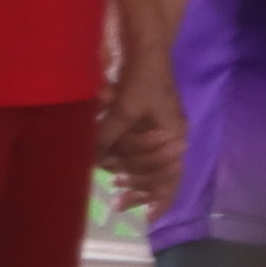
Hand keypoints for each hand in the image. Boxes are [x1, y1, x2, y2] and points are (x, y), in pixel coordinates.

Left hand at [98, 71, 185, 214]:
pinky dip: (128, 163)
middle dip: (139, 190)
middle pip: (158, 175)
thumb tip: (92, 162)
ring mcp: (159, 130)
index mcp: (173, 136)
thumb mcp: (124, 109)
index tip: (147, 220)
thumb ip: (108, 136)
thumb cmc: (142, 77)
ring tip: (115, 192)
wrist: (146, 46)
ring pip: (148, 165)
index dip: (160, 201)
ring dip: (132, 179)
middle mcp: (170, 136)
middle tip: (118, 204)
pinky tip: (114, 173)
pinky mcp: (146, 121)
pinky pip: (139, 151)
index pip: (171, 178)